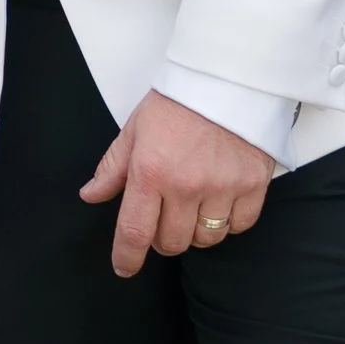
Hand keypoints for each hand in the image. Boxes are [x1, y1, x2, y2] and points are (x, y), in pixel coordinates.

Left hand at [82, 90, 274, 278]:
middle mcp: (186, 185)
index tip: (124, 267)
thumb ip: (113, 169)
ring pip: (206, 238)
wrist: (227, 76)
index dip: (127, 257)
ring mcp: (223, 186)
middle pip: (172, 242)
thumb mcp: (135, 130)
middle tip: (163, 218)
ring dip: (196, 231)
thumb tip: (91, 195)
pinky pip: (239, 225)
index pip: (135, 232)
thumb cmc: (178, 101)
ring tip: (193, 207)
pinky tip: (220, 202)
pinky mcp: (253, 184)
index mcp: (151, 171)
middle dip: (163, 238)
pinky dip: (228, 222)